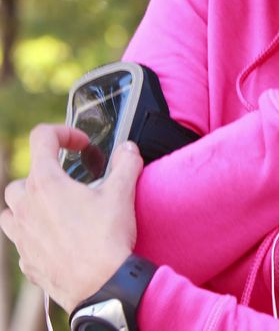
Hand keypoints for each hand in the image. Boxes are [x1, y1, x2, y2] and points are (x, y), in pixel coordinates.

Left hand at [0, 124, 142, 311]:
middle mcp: (25, 207)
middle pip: (23, 180)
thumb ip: (126, 164)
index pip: (42, 139)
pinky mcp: (27, 260)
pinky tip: (59, 241)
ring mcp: (22, 236)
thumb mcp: (121, 194)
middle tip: (71, 186)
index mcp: (46, 184)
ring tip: (56, 212)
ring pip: (11, 212)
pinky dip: (36, 237)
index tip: (81, 145)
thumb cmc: (106, 238)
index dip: (64, 133)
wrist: (101, 284)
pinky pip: (23, 241)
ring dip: (29, 207)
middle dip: (46, 177)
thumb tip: (128, 149)